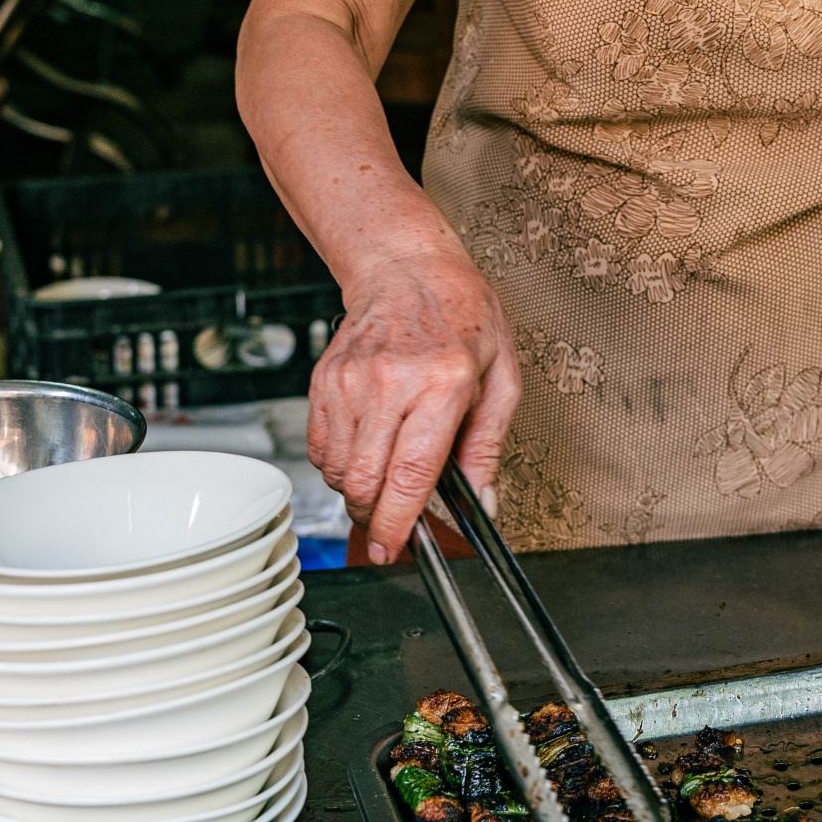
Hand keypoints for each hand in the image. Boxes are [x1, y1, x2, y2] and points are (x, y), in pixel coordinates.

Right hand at [307, 242, 520, 563]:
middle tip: (391, 523)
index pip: (411, 473)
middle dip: (375, 518)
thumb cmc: (462, 317)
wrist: (408, 270)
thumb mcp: (502, 377)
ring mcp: (351, 381)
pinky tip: (366, 447)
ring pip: (339, 471)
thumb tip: (482, 502)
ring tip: (385, 472)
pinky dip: (338, 464)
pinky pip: (319, 447)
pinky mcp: (325, 380)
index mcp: (443, 384)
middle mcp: (391, 382)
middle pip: (365, 481)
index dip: (397, 523)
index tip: (392, 551)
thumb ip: (488, 446)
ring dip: (357, 491)